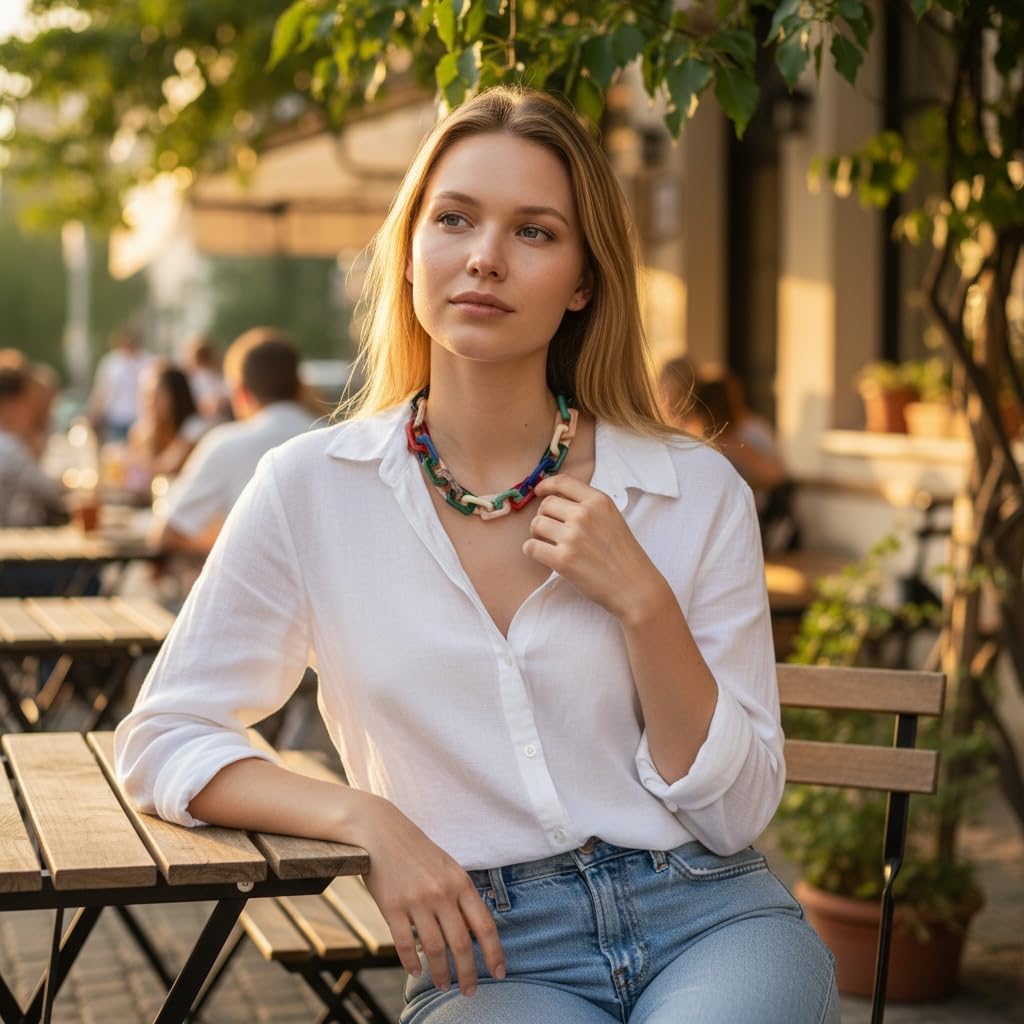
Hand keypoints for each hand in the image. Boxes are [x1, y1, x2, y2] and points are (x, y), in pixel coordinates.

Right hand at [350, 794, 504, 996]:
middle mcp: (441, 893)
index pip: (484, 926)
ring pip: (434, 949)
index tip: (498, 974)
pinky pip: (405, 944)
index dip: (494, 953)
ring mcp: (416, 901)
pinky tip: (416, 972)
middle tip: (469, 992)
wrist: (382, 831)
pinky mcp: (391, 907)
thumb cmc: (418, 851)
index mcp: (460, 882)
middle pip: (461, 944)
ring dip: (440, 974)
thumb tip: (475, 934)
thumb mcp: (448, 868)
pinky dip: (411, 963)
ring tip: (444, 986)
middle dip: (468, 974)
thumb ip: (461, 898)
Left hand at [523, 475, 670, 623]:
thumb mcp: (613, 518)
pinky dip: (533, 550)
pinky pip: (531, 547)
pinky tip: (544, 555)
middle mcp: (584, 515)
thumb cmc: (624, 556)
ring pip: (536, 524)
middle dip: (544, 516)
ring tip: (550, 544)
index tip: (539, 491)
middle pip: (545, 505)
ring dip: (537, 534)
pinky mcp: (563, 560)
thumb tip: (556, 500)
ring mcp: (573, 537)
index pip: (562, 482)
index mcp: (599, 501)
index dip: (545, 485)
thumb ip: (589, 507)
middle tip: (551, 531)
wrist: (635, 587)